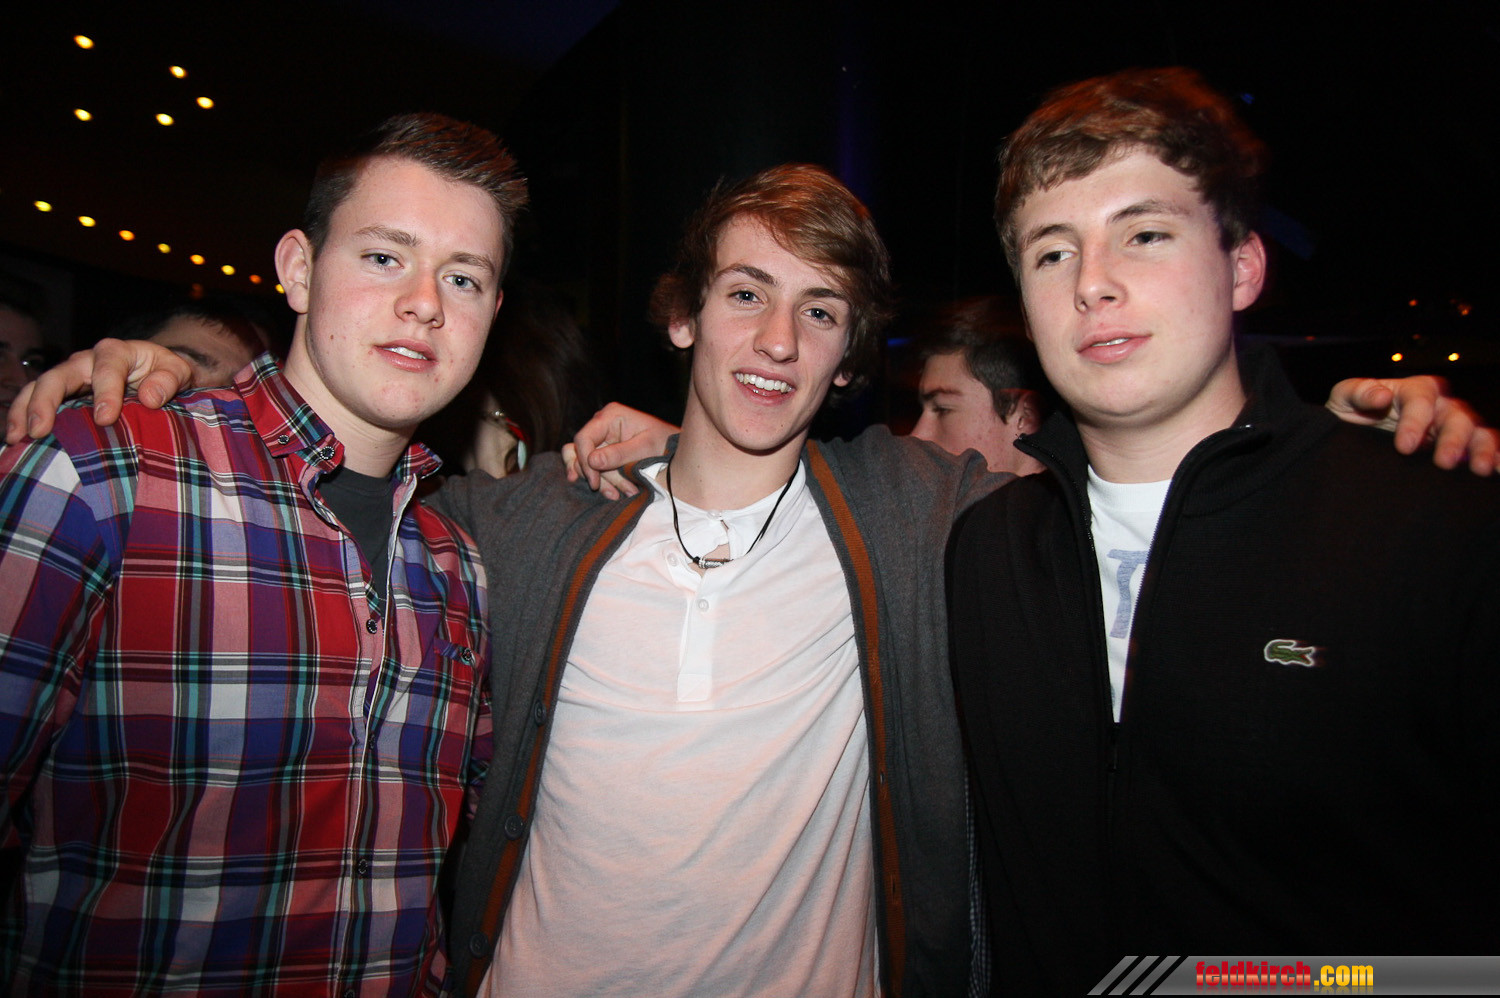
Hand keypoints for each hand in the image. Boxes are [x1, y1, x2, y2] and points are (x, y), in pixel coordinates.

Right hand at [6, 339, 191, 443]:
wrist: (157, 375)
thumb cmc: (166, 375)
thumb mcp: (178, 372)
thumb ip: (168, 381)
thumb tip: (150, 398)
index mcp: (117, 352)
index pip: (107, 368)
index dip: (105, 392)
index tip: (105, 418)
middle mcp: (87, 361)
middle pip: (60, 375)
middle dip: (47, 401)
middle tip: (41, 429)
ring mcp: (71, 377)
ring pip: (40, 387)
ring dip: (26, 410)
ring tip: (19, 436)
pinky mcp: (62, 393)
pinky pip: (36, 401)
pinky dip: (24, 417)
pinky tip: (17, 440)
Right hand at [566, 402, 678, 499]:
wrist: (677, 451)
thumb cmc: (664, 443)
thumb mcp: (645, 448)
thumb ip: (619, 454)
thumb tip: (591, 460)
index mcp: (611, 416)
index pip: (583, 439)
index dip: (584, 462)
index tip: (594, 482)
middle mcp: (602, 425)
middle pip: (582, 453)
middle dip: (598, 476)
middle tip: (615, 494)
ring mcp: (602, 439)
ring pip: (587, 465)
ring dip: (603, 482)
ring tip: (624, 493)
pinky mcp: (604, 453)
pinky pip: (594, 470)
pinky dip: (605, 483)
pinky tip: (617, 493)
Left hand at [1327, 375, 1496, 475]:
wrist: (1352, 437)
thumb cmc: (1351, 412)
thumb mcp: (1344, 398)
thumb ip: (1359, 392)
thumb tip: (1382, 396)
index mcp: (1413, 391)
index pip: (1421, 399)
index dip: (1415, 420)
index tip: (1404, 446)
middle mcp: (1439, 406)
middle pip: (1455, 415)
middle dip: (1452, 438)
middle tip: (1444, 462)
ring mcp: (1452, 427)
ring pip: (1476, 431)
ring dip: (1481, 448)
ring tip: (1479, 469)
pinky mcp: (1462, 448)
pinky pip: (1486, 447)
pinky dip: (1494, 456)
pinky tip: (1496, 470)